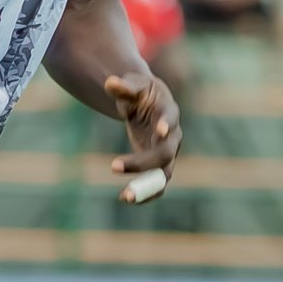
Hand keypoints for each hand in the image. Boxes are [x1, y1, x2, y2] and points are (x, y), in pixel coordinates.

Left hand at [104, 71, 180, 190]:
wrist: (150, 103)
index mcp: (168, 111)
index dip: (166, 125)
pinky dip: (143, 193)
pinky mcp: (160, 165)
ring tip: (125, 197)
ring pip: (163, 175)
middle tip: (113, 166)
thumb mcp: (133, 86)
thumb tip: (109, 83)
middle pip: (165, 153)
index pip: (171, 119)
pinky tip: (124, 198)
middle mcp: (173, 135)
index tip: (160, 131)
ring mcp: (168, 152)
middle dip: (143, 163)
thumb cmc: (141, 92)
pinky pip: (156, 184)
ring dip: (146, 188)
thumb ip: (123, 87)